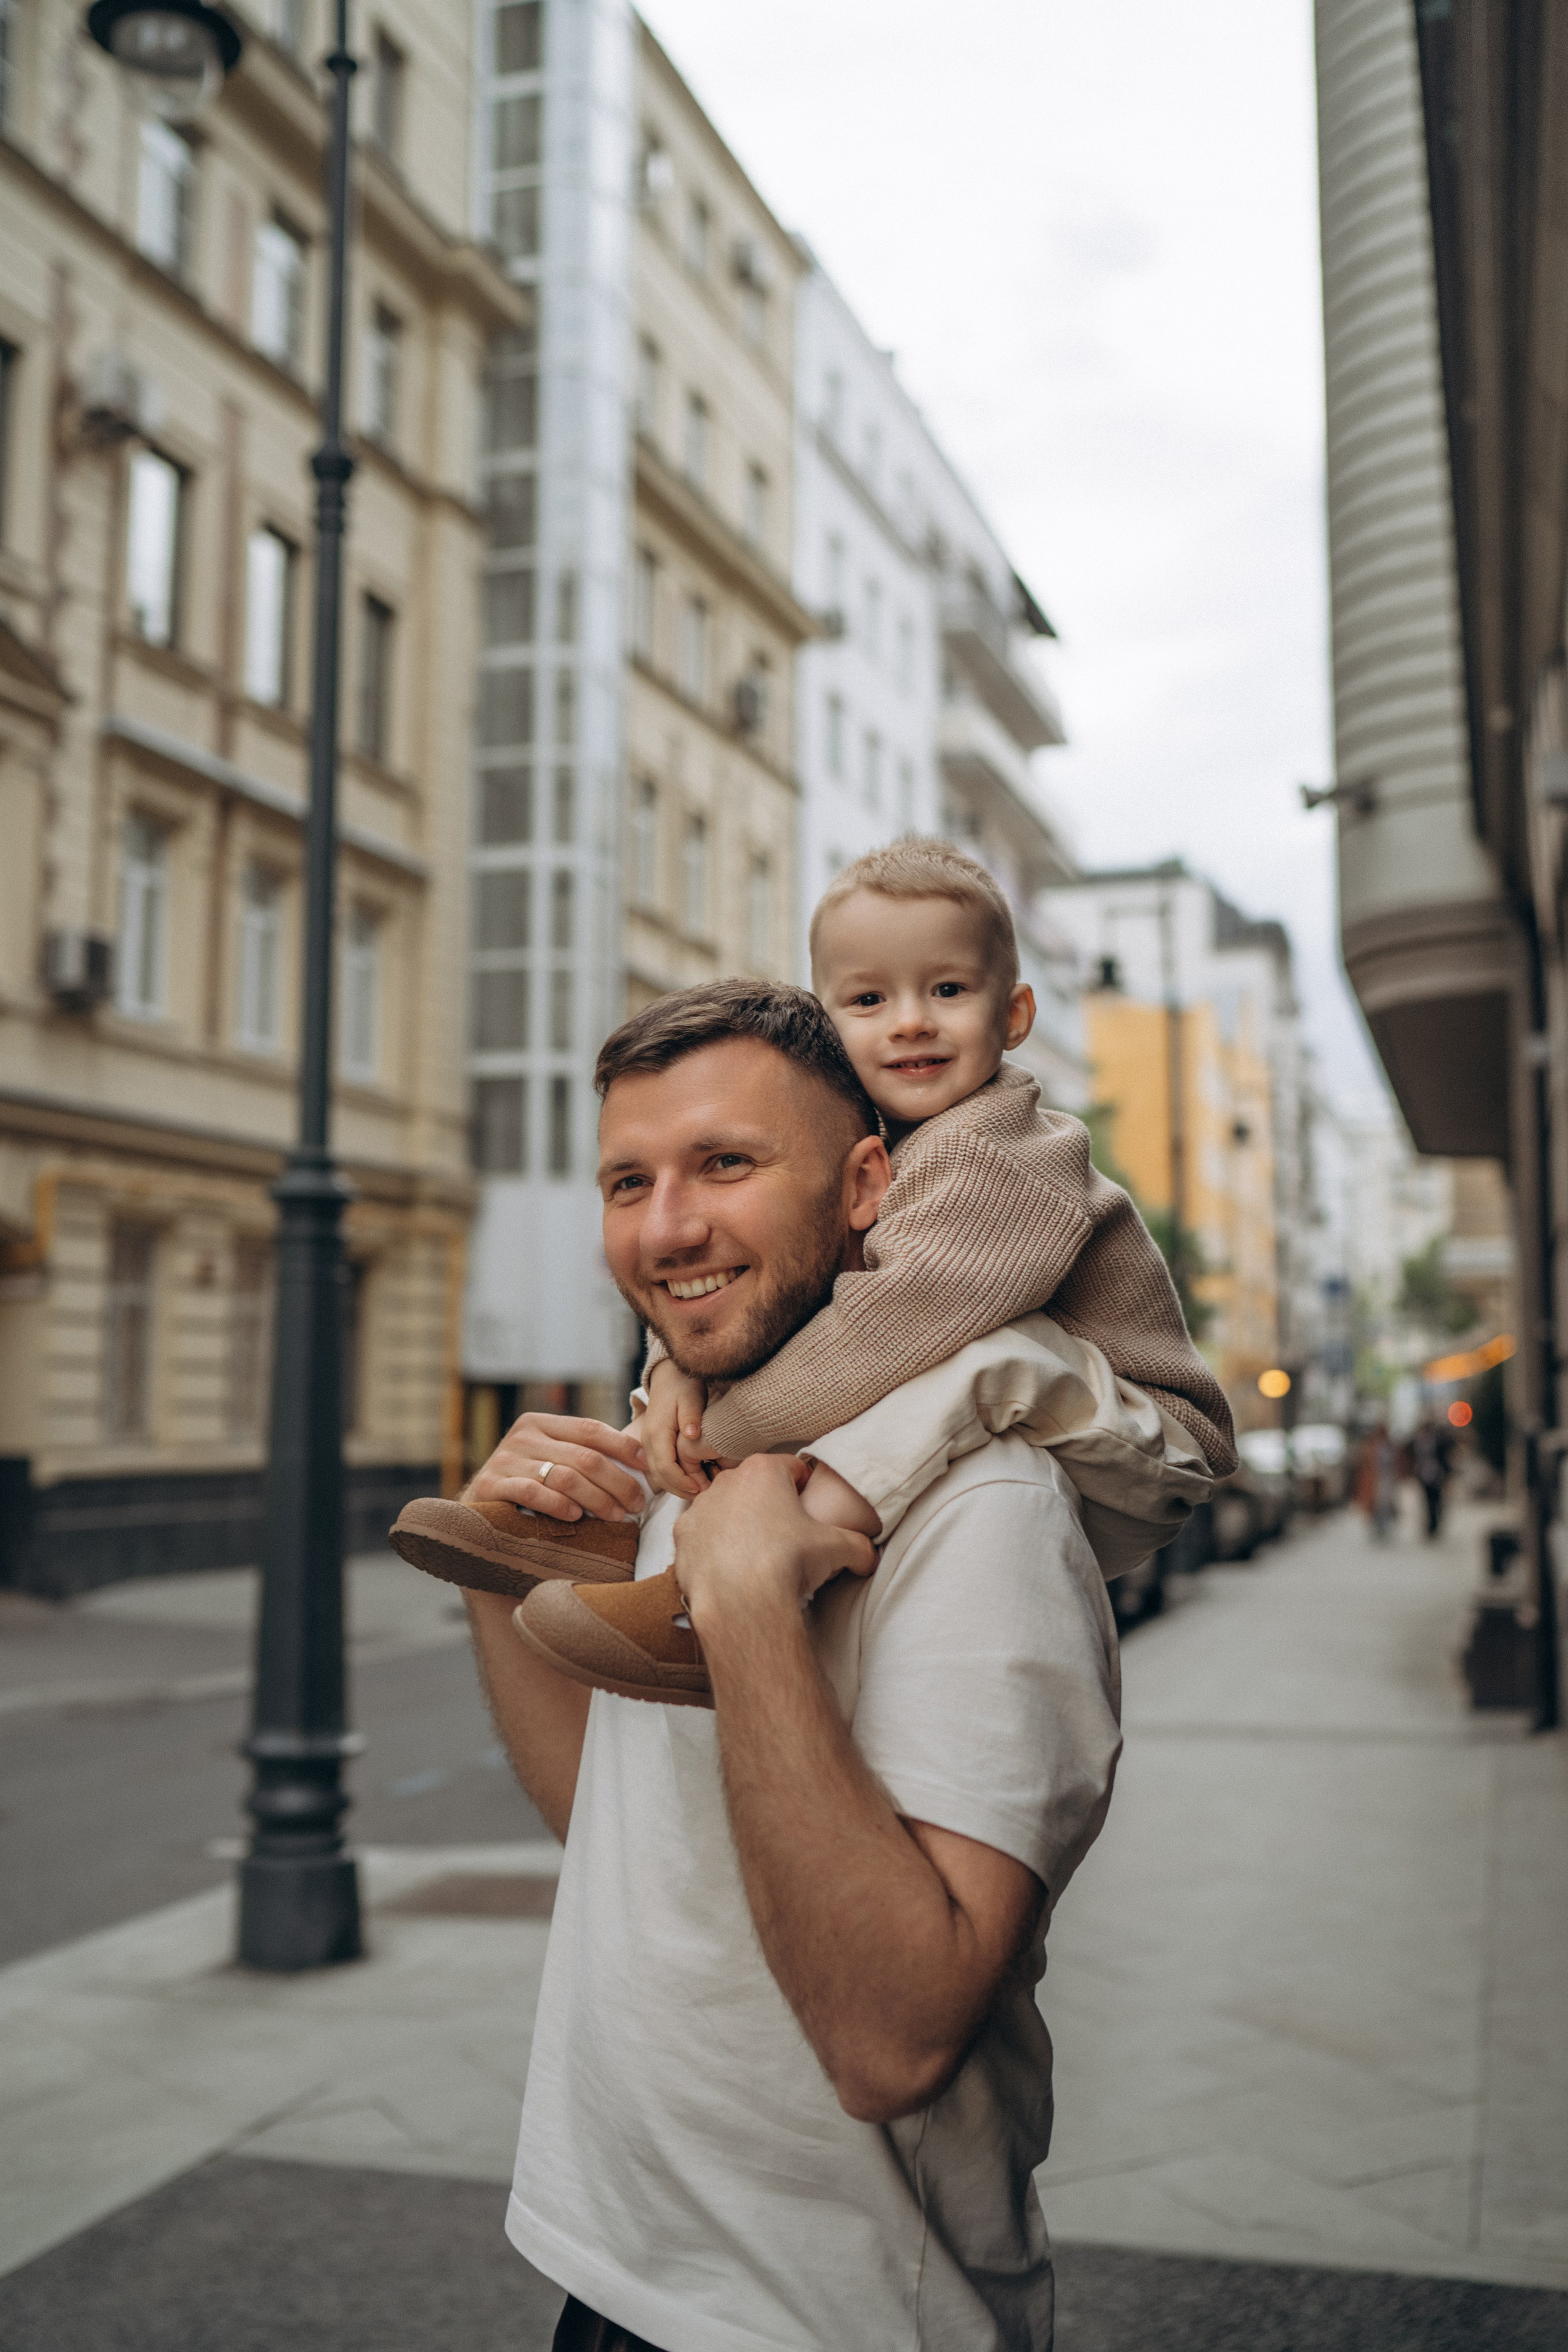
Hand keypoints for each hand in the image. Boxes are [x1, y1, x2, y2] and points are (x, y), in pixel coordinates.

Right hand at [466, 1411, 646, 1524]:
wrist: (478, 1516)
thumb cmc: (528, 1489)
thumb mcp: (554, 1463)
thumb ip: (585, 1456)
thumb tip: (642, 1461)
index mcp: (541, 1423)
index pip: (591, 1429)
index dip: (624, 1446)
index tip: (647, 1466)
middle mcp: (522, 1435)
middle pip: (584, 1456)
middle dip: (618, 1482)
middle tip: (637, 1504)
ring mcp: (503, 1459)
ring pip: (565, 1476)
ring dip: (597, 1498)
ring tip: (616, 1515)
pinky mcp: (489, 1485)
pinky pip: (532, 1492)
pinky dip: (558, 1505)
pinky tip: (575, 1517)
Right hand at [643, 1358, 711, 1498]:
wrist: (670, 1374)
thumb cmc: (684, 1384)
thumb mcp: (691, 1396)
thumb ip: (691, 1416)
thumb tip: (692, 1435)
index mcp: (656, 1432)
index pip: (665, 1467)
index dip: (682, 1481)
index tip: (701, 1488)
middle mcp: (648, 1441)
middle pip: (660, 1476)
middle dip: (681, 1489)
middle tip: (705, 1495)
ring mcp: (649, 1443)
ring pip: (659, 1475)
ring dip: (678, 1486)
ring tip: (701, 1491)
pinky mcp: (654, 1444)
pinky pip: (661, 1467)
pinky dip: (675, 1478)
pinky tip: (693, 1480)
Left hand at [674, 1455, 875, 1632]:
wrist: (741, 1602)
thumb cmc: (788, 1564)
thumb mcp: (840, 1549)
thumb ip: (861, 1546)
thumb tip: (870, 1556)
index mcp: (764, 1471)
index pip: (791, 1468)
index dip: (804, 1489)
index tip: (808, 1510)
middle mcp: (727, 1481)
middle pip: (755, 1487)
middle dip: (769, 1506)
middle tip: (785, 1536)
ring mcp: (700, 1508)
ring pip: (726, 1509)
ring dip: (739, 1525)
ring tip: (756, 1556)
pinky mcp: (682, 1537)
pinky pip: (703, 1536)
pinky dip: (714, 1548)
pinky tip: (730, 1569)